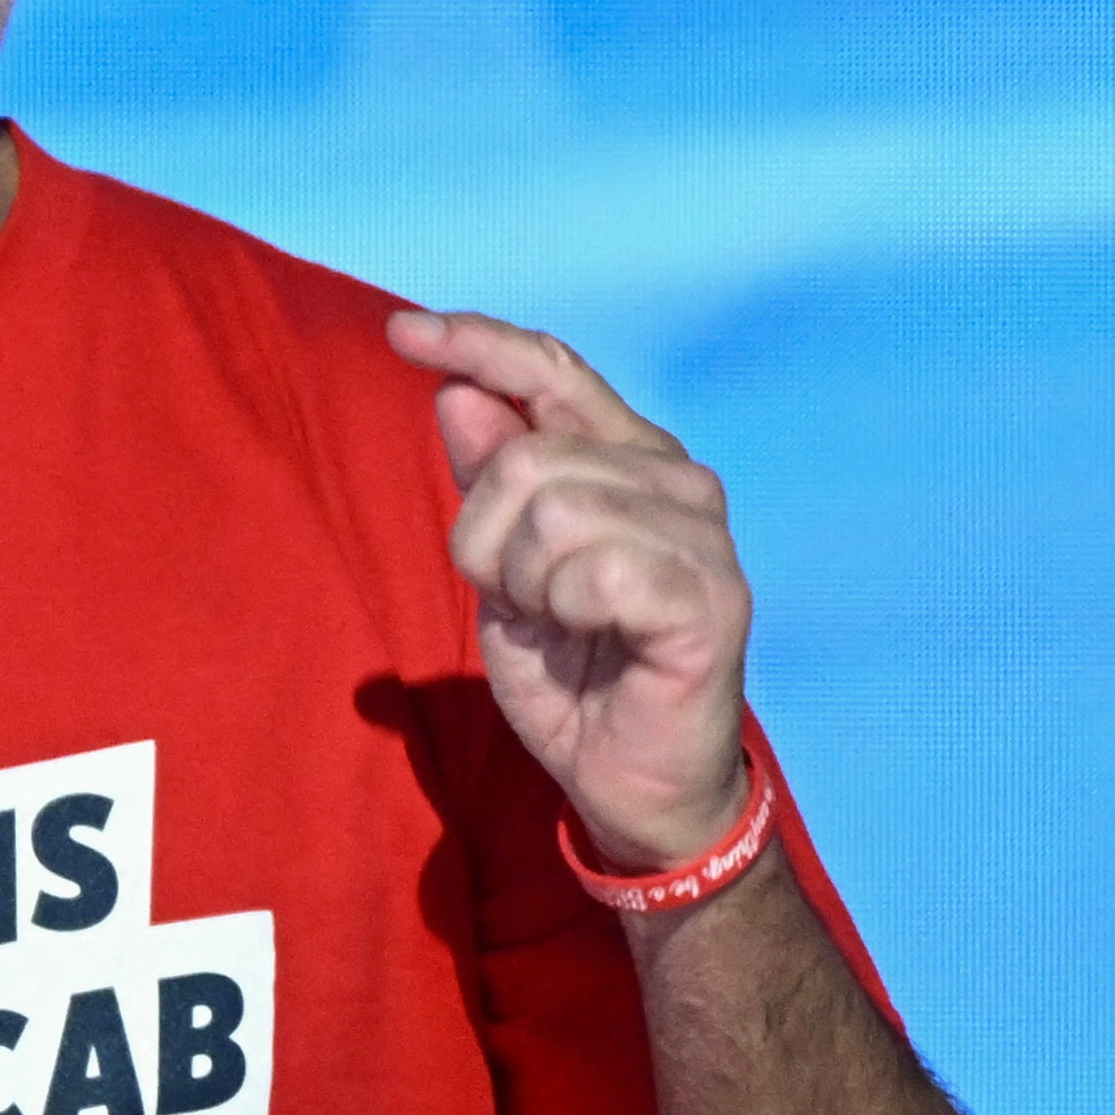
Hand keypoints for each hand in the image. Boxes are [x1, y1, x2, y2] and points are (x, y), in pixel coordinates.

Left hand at [386, 309, 752, 870]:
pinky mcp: (711, 596)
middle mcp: (676, 479)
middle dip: (487, 540)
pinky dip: (566, 611)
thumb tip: (458, 392)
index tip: (403, 331)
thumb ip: (488, 481)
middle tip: (522, 602)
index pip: (552, 370)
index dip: (478, 343)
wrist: (632, 783)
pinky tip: (596, 637)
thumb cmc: (575, 673)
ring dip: (525, 584)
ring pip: (554, 510)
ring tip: (562, 625)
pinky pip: (594, 569)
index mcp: (628, 457)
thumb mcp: (502, 569)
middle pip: (528, 456)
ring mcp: (702, 534)